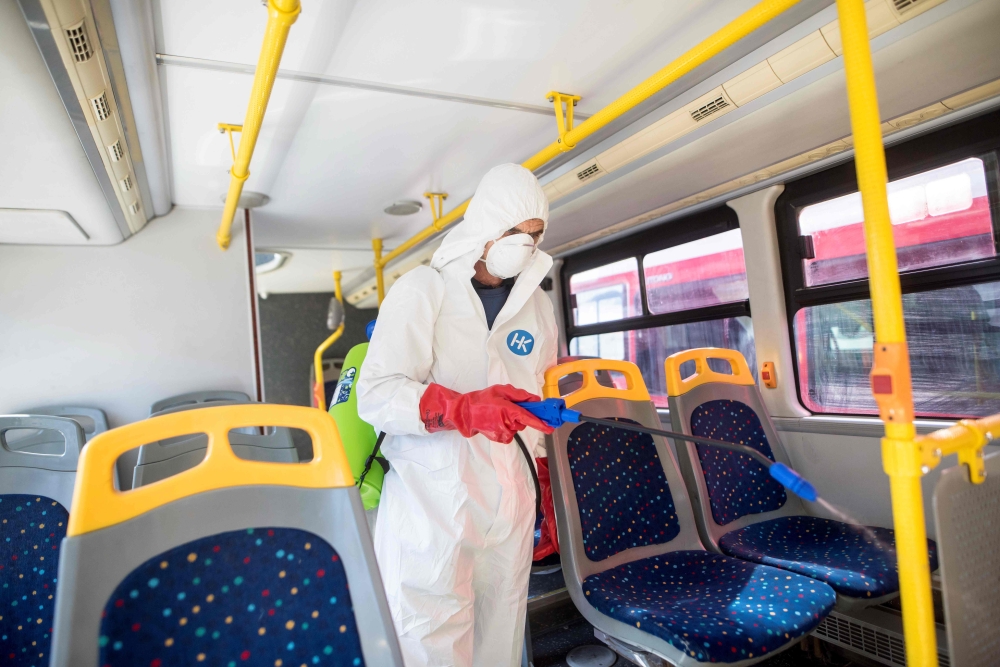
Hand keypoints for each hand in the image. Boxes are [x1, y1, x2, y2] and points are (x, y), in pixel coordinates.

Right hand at [419, 384, 554, 442]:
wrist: (466, 414)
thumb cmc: (482, 400)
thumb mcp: (501, 391)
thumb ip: (519, 395)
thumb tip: (535, 400)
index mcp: (508, 410)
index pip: (528, 418)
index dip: (541, 423)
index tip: (551, 427)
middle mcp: (507, 423)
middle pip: (524, 421)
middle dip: (521, 415)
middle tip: (508, 407)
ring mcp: (504, 432)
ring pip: (518, 427)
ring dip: (513, 421)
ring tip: (499, 413)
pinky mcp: (501, 438)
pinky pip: (511, 432)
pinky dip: (508, 427)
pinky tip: (497, 421)